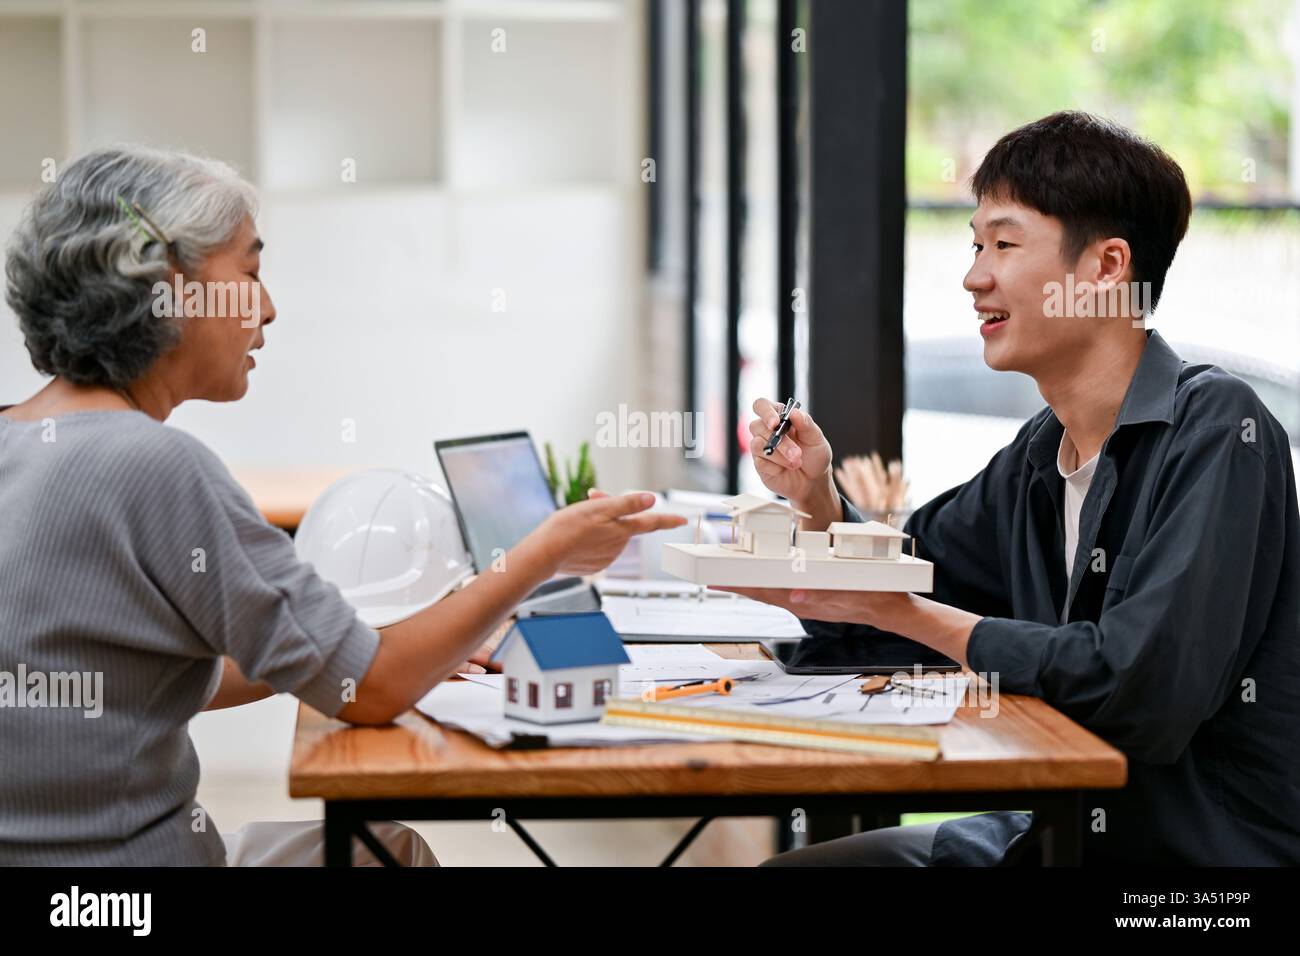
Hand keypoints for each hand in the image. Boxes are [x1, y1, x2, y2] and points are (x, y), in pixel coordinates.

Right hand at [535, 490, 687, 575]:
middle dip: (611, 512)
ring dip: (598, 526)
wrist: (544, 554)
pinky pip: (596, 548)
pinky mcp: (592, 566)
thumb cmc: (568, 527)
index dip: (668, 520)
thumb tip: (652, 499)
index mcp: (623, 531)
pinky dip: (588, 540)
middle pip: (623, 525)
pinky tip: (574, 538)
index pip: (651, 523)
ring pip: (608, 536)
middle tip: (588, 499)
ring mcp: (606, 558)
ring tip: (576, 524)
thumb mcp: (600, 508)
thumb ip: (628, 504)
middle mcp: (618, 547)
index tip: (683, 519)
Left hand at [713, 586, 909, 628]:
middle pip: (761, 592)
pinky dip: (767, 583)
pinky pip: (783, 590)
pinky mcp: (813, 597)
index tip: (714, 580)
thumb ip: (822, 597)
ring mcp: (806, 601)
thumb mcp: (851, 595)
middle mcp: (801, 603)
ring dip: (748, 584)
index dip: (738, 586)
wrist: (893, 610)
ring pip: (770, 591)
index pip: (765, 592)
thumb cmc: (874, 598)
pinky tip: (758, 580)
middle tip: (708, 576)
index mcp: (806, 602)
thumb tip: (794, 596)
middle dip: (734, 585)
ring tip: (725, 577)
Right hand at [746, 398, 834, 508]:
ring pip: (756, 445)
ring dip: (779, 456)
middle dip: (780, 442)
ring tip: (796, 462)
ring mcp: (761, 447)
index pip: (762, 405)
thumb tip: (794, 412)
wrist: (813, 481)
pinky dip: (775, 467)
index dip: (765, 412)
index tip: (775, 423)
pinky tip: (785, 470)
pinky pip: (759, 462)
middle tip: (797, 453)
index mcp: (779, 417)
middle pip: (757, 426)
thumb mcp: (816, 438)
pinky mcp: (759, 464)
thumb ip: (806, 424)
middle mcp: (766, 430)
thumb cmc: (815, 455)